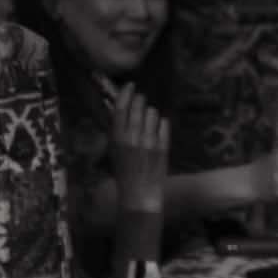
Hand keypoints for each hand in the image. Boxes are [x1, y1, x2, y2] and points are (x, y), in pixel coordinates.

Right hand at [107, 89, 169, 217]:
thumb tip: (119, 110)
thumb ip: (116, 130)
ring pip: (153, 113)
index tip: (130, 85)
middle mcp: (133, 137)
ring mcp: (149, 141)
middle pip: (138, 106)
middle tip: (141, 100)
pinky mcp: (163, 146)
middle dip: (140, 100)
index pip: (121, 107)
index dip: (126, 92)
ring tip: (149, 120)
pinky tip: (158, 129)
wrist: (139, 192)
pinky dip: (161, 124)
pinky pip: (164, 124)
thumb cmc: (123, 172)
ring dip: (151, 113)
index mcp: (117, 137)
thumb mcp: (112, 151)